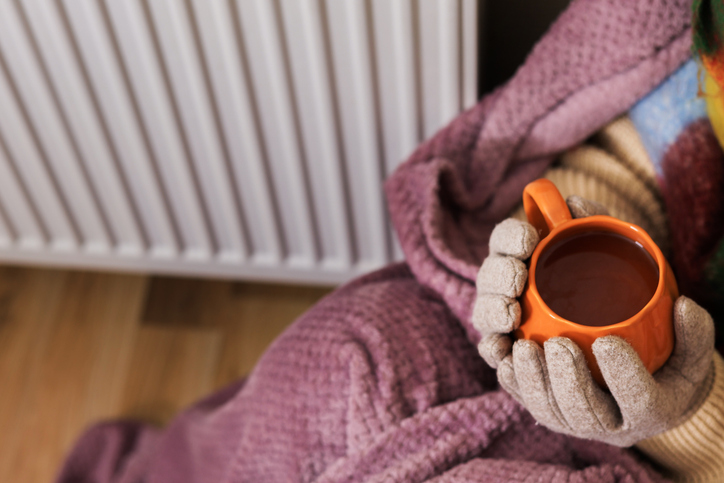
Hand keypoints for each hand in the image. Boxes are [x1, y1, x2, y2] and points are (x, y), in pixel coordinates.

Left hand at [472, 197, 715, 446]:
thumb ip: (694, 332)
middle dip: (568, 379)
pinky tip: (504, 359)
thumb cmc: (670, 367)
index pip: (640, 402)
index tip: (609, 341)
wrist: (644, 391)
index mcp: (652, 412)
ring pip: (550, 413)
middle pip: (585, 414)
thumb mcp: (693, 353)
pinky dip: (513, 384)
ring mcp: (576, 422)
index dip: (624, 376)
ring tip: (524, 348)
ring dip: (533, 381)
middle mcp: (611, 425)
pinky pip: (526, 404)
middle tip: (559, 343)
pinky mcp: (550, 412)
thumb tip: (683, 305)